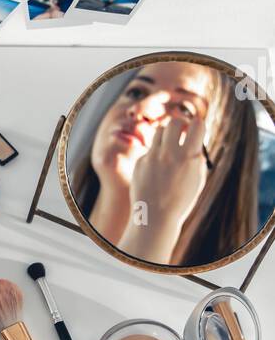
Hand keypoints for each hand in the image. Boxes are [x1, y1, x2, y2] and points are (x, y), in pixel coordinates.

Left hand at [123, 114, 208, 259]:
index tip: (196, 128)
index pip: (196, 124)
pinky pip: (150, 150)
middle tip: (182, 133)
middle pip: (174, 122)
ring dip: (167, 136)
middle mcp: (169, 153)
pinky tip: (157, 171)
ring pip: (159, 131)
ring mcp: (152, 156)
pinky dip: (155, 155)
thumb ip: (197, 158)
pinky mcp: (140, 162)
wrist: (155, 217)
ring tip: (170, 150)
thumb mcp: (197, 179)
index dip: (197, 124)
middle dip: (180, 124)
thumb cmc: (181, 200)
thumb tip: (195, 139)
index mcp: (188, 157)